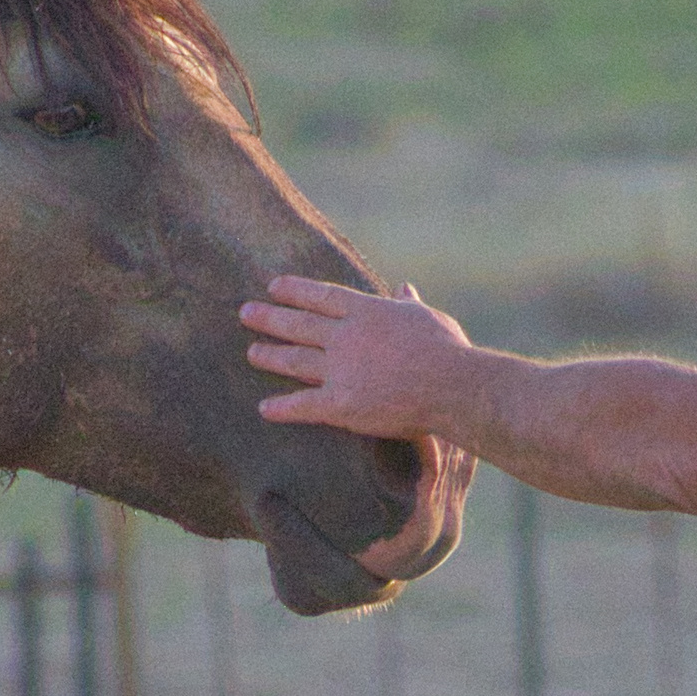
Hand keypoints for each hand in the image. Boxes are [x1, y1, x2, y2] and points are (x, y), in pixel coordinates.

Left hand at [242, 274, 479, 439]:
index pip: (322, 296)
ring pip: (296, 360)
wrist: (451, 386)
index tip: (274, 286)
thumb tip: (403, 287)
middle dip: (270, 317)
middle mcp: (346, 336)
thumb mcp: (427, 317)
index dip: (295, 291)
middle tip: (245, 312)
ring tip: (251, 352)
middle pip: (300, 324)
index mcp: (367, 311)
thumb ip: (407, 304)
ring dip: (270, 355)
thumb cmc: (446, 350)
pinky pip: (304, 406)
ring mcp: (340, 370)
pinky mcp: (340, 404)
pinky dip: (282, 407)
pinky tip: (264, 408)